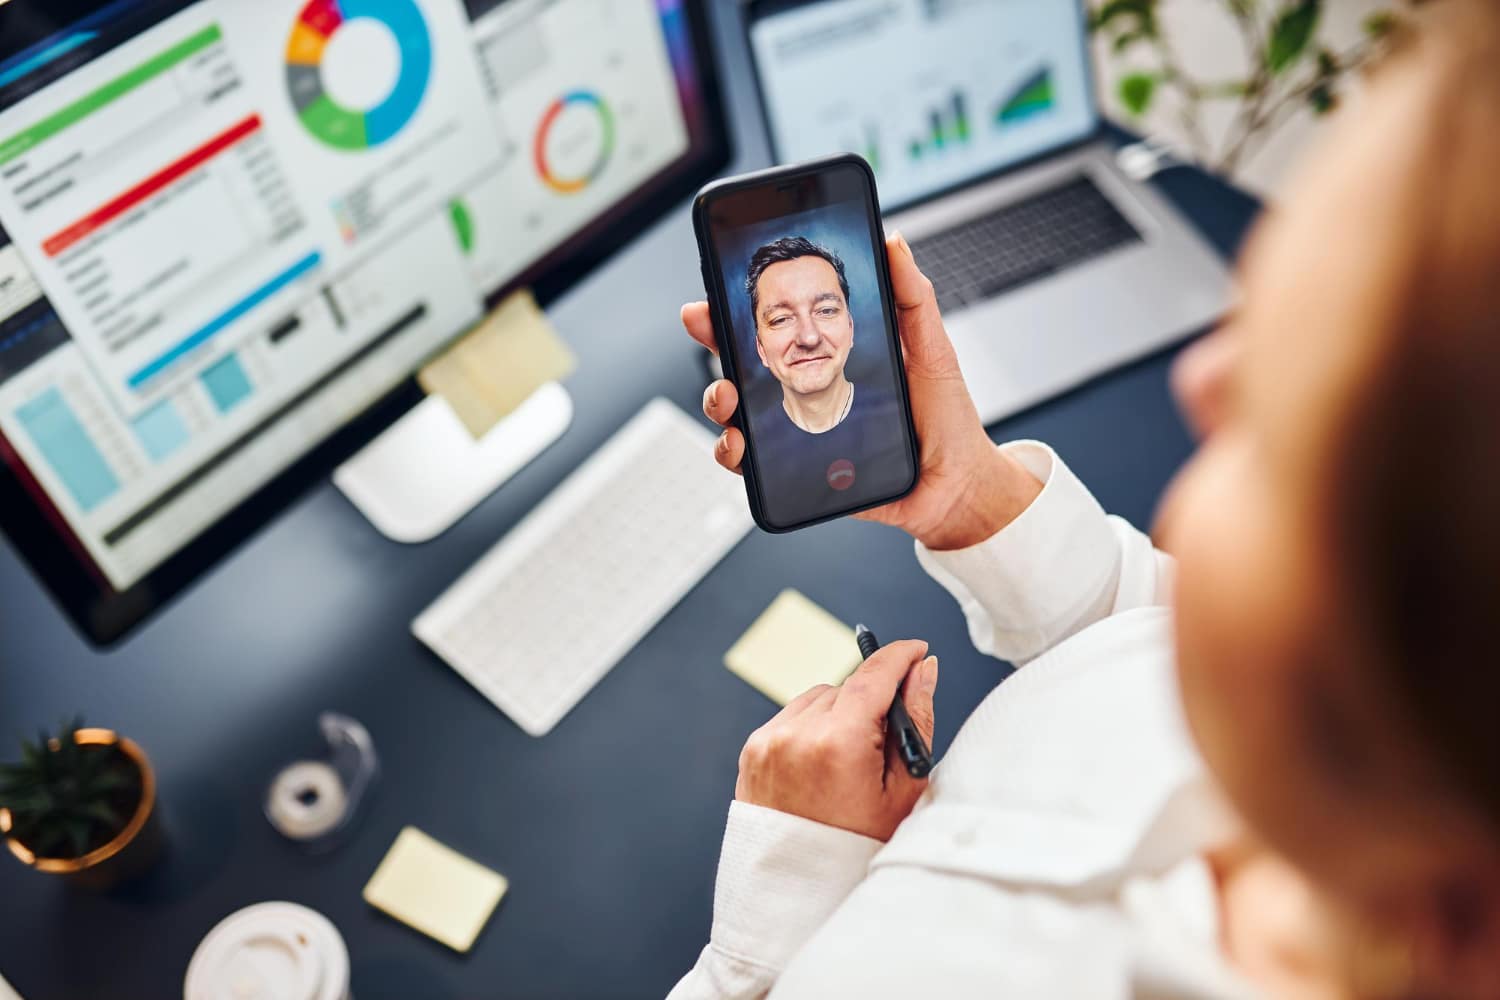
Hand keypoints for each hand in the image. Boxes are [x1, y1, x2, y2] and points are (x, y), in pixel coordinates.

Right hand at [684, 233, 1041, 549]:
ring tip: (728, 398)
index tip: (712, 297)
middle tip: (705, 329)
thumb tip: (893, 242)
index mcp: (829, 358)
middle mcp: (808, 393)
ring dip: (718, 401)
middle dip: (713, 345)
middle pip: (742, 365)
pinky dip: (735, 456)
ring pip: (737, 415)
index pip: (773, 329)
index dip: (736, 312)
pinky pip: (754, 467)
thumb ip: (911, 295)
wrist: (958, 484)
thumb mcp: (930, 347)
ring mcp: (802, 432)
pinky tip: (741, 447)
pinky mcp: (803, 474)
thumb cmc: (946, 418)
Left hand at [734, 639, 937, 841]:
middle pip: (848, 686)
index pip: (873, 675)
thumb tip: (924, 670)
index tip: (917, 650)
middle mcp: (797, 734)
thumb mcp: (904, 787)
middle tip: (885, 738)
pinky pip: (791, 716)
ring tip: (851, 757)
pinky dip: (812, 727)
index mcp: (839, 743)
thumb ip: (916, 720)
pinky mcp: (753, 749)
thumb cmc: (860, 844)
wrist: (801, 886)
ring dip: (839, 712)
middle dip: (872, 700)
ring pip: (818, 698)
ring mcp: (769, 741)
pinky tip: (824, 762)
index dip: (900, 656)